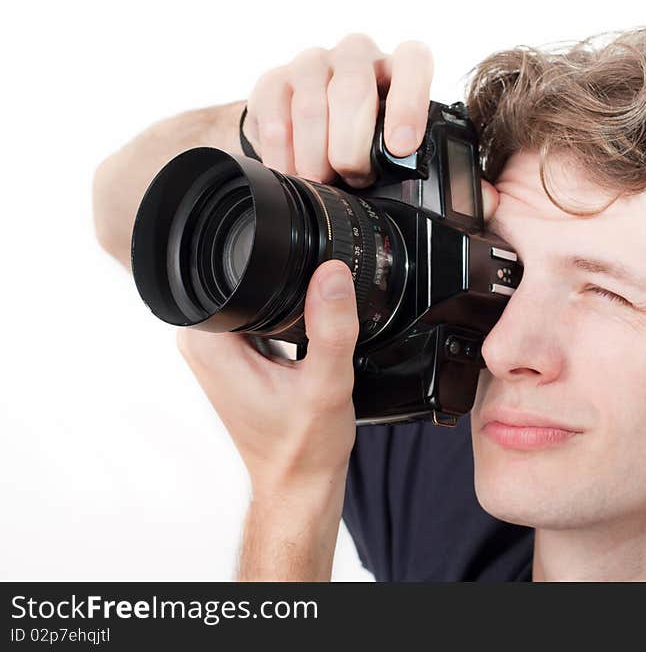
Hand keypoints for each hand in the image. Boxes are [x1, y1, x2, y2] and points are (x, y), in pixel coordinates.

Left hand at [177, 259, 358, 496]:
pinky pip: (257, 319)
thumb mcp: (326, 385)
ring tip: (299, 361)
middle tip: (302, 352)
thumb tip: (333, 274)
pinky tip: (298, 358)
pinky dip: (284, 328)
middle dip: (287, 301)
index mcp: (208, 343)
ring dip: (287, 317)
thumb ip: (332, 327)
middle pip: (246, 282)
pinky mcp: (232, 358)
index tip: (302, 323)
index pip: (234, 273)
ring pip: (255, 300)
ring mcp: (215, 351)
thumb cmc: (302, 447)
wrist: (299, 483)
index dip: (278, 278)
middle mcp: (201, 344)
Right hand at [241, 34, 498, 213]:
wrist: (315, 133)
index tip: (402, 146)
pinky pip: (272, 109)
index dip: (408, 102)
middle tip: (354, 179)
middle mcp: (359, 58)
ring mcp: (315, 65)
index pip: (412, 63)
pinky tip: (291, 171)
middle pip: (353, 87)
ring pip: (311, 99)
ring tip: (323, 181)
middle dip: (352, 144)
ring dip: (316, 151)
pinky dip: (281, 148)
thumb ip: (449, 172)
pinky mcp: (275, 80)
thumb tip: (487, 201)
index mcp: (401, 70)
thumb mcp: (415, 153)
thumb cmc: (374, 146)